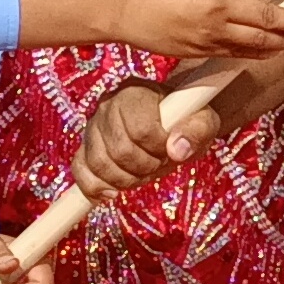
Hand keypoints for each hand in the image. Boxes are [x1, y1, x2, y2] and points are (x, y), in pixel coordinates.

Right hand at [76, 80, 200, 201]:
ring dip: (125, 179)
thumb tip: (176, 150)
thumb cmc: (186, 119)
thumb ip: (197, 130)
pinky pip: (80, 169)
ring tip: (142, 171)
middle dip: (144, 167)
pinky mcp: (85, 146)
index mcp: (135, 92)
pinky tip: (112, 192)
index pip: (141, 130)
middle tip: (158, 162)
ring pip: (99, 163)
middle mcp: (108, 104)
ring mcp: (93, 125)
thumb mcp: (203, 121)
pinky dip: (94, 186)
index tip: (169, 148)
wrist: (171, 119)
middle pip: (120, 150)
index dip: (159, 148)